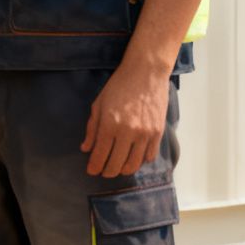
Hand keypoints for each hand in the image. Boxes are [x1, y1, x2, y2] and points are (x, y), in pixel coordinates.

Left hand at [80, 62, 169, 177]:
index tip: (92, 171)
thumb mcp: (99, 104)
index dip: (94, 167)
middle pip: (116, 164)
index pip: (100, 155)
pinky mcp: (158, 132)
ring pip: (133, 164)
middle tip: (104, 172)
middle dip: (107, 172)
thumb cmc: (119, 85)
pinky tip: (134, 156)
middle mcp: (128, 132)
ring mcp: (145, 134)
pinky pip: (149, 156)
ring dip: (123, 170)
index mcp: (109, 124)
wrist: (146, 72)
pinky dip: (140, 160)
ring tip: (118, 167)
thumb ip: (92, 128)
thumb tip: (86, 148)